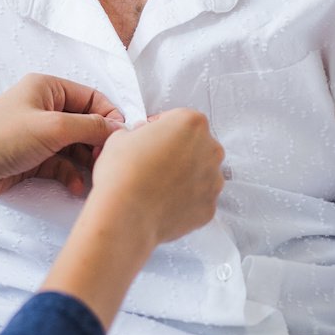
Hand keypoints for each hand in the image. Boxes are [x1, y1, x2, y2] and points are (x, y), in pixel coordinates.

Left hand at [0, 73, 124, 202]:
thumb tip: (119, 129)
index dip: (108, 117)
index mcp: (47, 87)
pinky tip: (76, 187)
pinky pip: (62, 163)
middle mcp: (44, 107)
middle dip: (97, 143)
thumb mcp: (53, 128)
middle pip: (85, 123)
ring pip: (75, 146)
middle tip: (105, 162)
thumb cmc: (3, 138)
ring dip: (86, 162)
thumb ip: (90, 127)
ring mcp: (38, 133)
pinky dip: (71, 174)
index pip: (91, 97)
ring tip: (93, 178)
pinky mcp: (33, 157)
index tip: (120, 139)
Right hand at [86, 109, 224, 245]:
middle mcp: (210, 149)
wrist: (126, 215)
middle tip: (153, 162)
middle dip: (177, 151)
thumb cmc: (123, 173)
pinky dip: (185, 200)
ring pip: (200, 172)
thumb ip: (139, 132)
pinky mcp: (209, 207)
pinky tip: (163, 202)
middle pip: (195, 145)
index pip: (178, 119)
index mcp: (191, 123)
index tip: (149, 138)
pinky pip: (198, 199)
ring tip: (157, 184)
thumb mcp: (121, 136)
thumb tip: (141, 139)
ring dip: (184, 175)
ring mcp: (213, 180)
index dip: (160, 128)